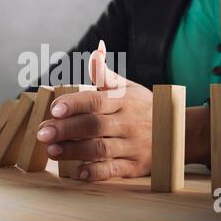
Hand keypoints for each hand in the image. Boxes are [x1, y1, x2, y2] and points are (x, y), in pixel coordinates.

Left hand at [37, 40, 152, 180]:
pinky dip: (94, 172)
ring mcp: (132, 145)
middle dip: (66, 130)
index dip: (74, 104)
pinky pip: (114, 170)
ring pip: (100, 149)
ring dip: (74, 151)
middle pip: (93, 126)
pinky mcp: (135, 166)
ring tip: (52, 150)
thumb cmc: (144, 106)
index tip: (54, 109)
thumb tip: (96, 48)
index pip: (96, 100)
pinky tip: (77, 172)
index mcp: (123, 101)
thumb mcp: (129, 88)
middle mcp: (128, 122)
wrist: (178, 132)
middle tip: (42, 133)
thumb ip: (106, 73)